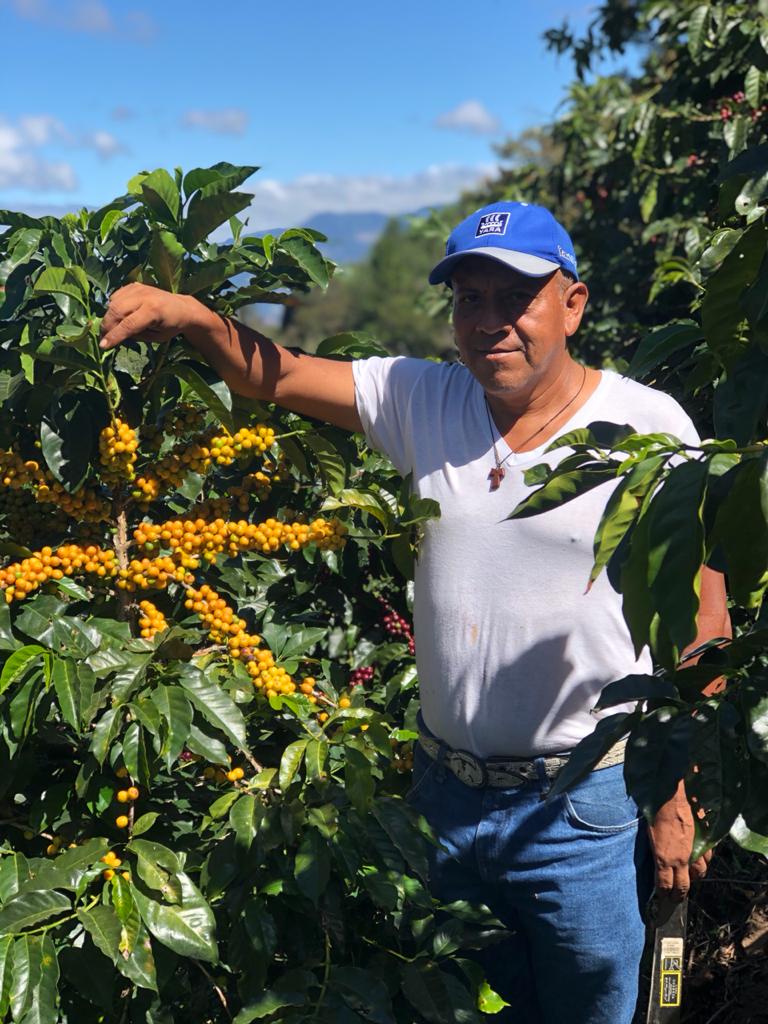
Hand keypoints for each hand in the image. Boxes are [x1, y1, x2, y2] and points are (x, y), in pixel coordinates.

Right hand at [100, 282, 202, 350]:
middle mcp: (145, 297)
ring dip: (108, 317)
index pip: (128, 325)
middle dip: (107, 326)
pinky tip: (117, 315)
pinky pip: (116, 296)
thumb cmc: (171, 326)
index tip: (103, 346)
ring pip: (113, 302)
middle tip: (103, 338)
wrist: (182, 307)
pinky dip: (113, 306)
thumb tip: (116, 335)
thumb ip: (137, 336)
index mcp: (153, 311)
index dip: (114, 336)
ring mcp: (139, 288)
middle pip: (117, 311)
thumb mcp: (157, 338)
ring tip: (109, 329)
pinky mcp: (134, 286)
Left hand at [648, 784, 711, 899]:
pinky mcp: (703, 842)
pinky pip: (707, 858)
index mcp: (663, 859)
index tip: (662, 897)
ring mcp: (694, 852)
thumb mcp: (649, 836)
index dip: (663, 894)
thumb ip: (655, 852)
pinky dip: (704, 862)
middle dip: (679, 895)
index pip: (664, 885)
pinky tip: (700, 860)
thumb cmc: (654, 814)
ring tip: (689, 878)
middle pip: (683, 886)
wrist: (670, 799)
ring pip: (699, 873)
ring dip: (694, 878)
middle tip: (675, 898)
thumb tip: (657, 861)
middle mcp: (680, 860)